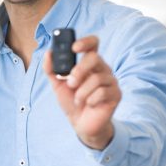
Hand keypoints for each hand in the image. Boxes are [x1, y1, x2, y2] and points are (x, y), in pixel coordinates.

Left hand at [43, 35, 120, 149]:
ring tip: (79, 100)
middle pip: (94, 58)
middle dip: (79, 70)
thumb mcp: (57, 85)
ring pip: (97, 78)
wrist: (81, 124)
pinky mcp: (116, 94)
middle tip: (70, 83)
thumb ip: (52, 70)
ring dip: (82, 92)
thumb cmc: (72, 102)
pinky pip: (103, 92)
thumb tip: (48, 52)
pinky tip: (89, 105)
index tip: (74, 48)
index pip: (93, 44)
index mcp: (89, 64)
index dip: (85, 42)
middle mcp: (102, 69)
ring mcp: (111, 81)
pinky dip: (91, 100)